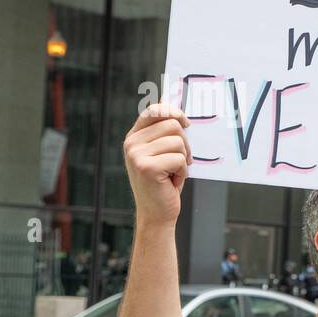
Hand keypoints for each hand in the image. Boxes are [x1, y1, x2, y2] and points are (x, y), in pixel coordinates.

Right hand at [124, 103, 192, 225]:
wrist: (156, 213)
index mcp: (134, 137)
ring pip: (178, 142)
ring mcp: (136, 155)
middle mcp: (131, 143)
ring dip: (183, 160)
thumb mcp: (162, 153)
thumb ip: (164, 132)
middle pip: (172, 125)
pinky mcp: (146, 167)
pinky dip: (183, 172)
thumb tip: (172, 104)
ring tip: (173, 172)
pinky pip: (179, 159)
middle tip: (179, 162)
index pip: (154, 110)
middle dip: (184, 144)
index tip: (186, 123)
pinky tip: (171, 181)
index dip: (174, 112)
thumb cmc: (164, 182)